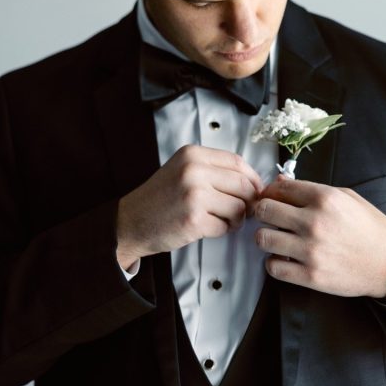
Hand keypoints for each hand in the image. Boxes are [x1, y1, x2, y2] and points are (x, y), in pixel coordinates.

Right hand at [116, 145, 262, 269]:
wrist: (131, 222)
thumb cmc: (160, 198)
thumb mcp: (182, 170)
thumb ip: (213, 170)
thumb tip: (253, 182)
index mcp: (192, 154)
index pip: (238, 162)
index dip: (253, 179)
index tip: (255, 190)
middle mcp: (193, 171)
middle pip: (244, 185)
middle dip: (249, 202)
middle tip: (242, 210)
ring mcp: (194, 195)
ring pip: (239, 207)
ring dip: (236, 218)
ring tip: (222, 220)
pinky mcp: (194, 220)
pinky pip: (226, 226)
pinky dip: (222, 230)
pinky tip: (209, 227)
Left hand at [254, 176, 385, 296]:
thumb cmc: (372, 229)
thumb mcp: (348, 198)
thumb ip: (312, 189)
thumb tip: (281, 182)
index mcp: (325, 198)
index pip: (279, 188)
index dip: (271, 192)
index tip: (272, 198)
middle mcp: (315, 222)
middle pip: (264, 210)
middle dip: (262, 212)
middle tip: (268, 218)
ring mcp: (311, 250)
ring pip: (262, 238)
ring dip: (265, 238)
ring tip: (276, 240)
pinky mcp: (310, 275)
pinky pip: (273, 267)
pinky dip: (274, 263)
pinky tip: (284, 259)